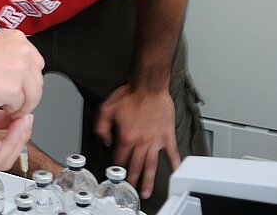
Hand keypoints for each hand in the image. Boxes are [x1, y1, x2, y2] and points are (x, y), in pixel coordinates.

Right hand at [0, 30, 44, 116]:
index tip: (21, 87)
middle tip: (15, 101)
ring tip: (9, 107)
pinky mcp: (13, 88)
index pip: (35, 63)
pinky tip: (0, 107)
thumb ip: (8, 56)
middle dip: (28, 93)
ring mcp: (20, 69)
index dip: (28, 79)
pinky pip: (20, 106)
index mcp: (17, 38)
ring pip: (33, 95)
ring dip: (22, 104)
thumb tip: (18, 73)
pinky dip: (11, 110)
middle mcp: (23, 50)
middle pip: (37, 80)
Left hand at [95, 84, 181, 198]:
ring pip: (151, 165)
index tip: (116, 173)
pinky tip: (175, 173)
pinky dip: (174, 164)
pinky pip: (172, 153)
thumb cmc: (130, 94)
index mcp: (126, 136)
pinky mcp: (167, 135)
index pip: (119, 157)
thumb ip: (101, 126)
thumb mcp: (106, 108)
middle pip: (135, 165)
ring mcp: (155, 140)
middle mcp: (141, 141)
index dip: (116, 166)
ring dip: (149, 180)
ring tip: (147, 191)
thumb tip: (105, 140)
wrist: (149, 86)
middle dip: (131, 179)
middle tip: (130, 190)